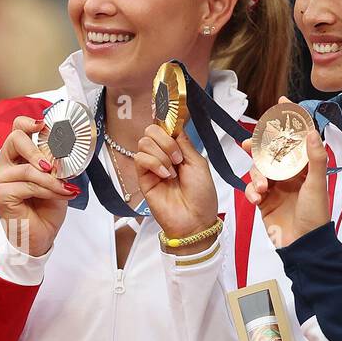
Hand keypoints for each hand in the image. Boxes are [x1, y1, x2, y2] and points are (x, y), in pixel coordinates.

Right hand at [0, 116, 80, 256]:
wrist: (41, 236)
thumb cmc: (47, 206)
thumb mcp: (58, 179)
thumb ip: (57, 163)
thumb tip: (65, 149)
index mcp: (17, 156)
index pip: (16, 129)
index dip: (27, 123)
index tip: (43, 125)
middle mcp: (4, 164)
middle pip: (15, 139)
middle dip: (39, 150)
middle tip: (54, 166)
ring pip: (28, 168)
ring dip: (52, 180)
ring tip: (66, 189)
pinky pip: (28, 184)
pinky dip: (48, 190)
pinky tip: (59, 195)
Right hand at [135, 124, 218, 253]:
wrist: (195, 219)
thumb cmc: (202, 194)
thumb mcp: (198, 163)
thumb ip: (184, 144)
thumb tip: (174, 126)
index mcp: (179, 151)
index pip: (165, 128)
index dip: (166, 122)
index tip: (171, 121)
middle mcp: (163, 156)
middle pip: (151, 131)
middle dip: (165, 140)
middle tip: (178, 158)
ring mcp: (152, 167)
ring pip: (144, 143)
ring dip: (162, 154)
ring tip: (173, 171)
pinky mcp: (143, 178)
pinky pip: (140, 159)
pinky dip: (154, 163)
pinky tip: (165, 175)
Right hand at [242, 98, 330, 248]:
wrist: (303, 245)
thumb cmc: (315, 215)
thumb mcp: (317, 185)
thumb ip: (314, 158)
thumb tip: (312, 131)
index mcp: (305, 167)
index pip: (297, 138)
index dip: (290, 120)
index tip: (281, 103)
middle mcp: (290, 174)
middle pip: (271, 151)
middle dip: (259, 146)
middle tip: (249, 144)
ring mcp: (276, 186)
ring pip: (259, 169)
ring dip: (257, 175)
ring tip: (262, 187)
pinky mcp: (264, 200)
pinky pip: (253, 188)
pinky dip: (252, 191)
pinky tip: (257, 198)